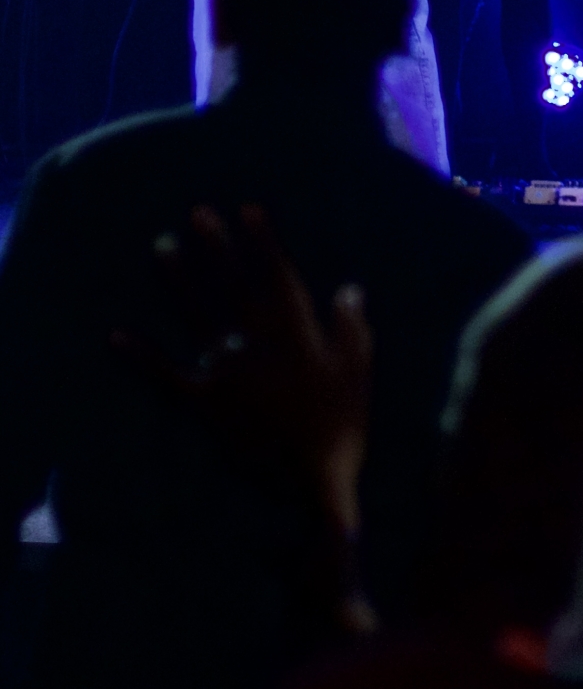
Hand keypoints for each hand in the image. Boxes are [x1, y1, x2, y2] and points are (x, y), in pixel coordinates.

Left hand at [116, 205, 372, 533]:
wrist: (312, 478)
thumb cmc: (341, 424)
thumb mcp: (360, 372)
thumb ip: (352, 329)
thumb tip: (349, 288)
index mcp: (297, 336)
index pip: (277, 279)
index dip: (263, 244)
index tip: (249, 210)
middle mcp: (257, 347)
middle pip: (233, 289)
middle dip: (217, 250)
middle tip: (198, 214)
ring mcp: (227, 374)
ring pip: (199, 318)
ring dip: (179, 282)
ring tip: (162, 247)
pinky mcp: (204, 403)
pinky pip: (168, 376)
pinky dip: (142, 356)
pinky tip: (116, 335)